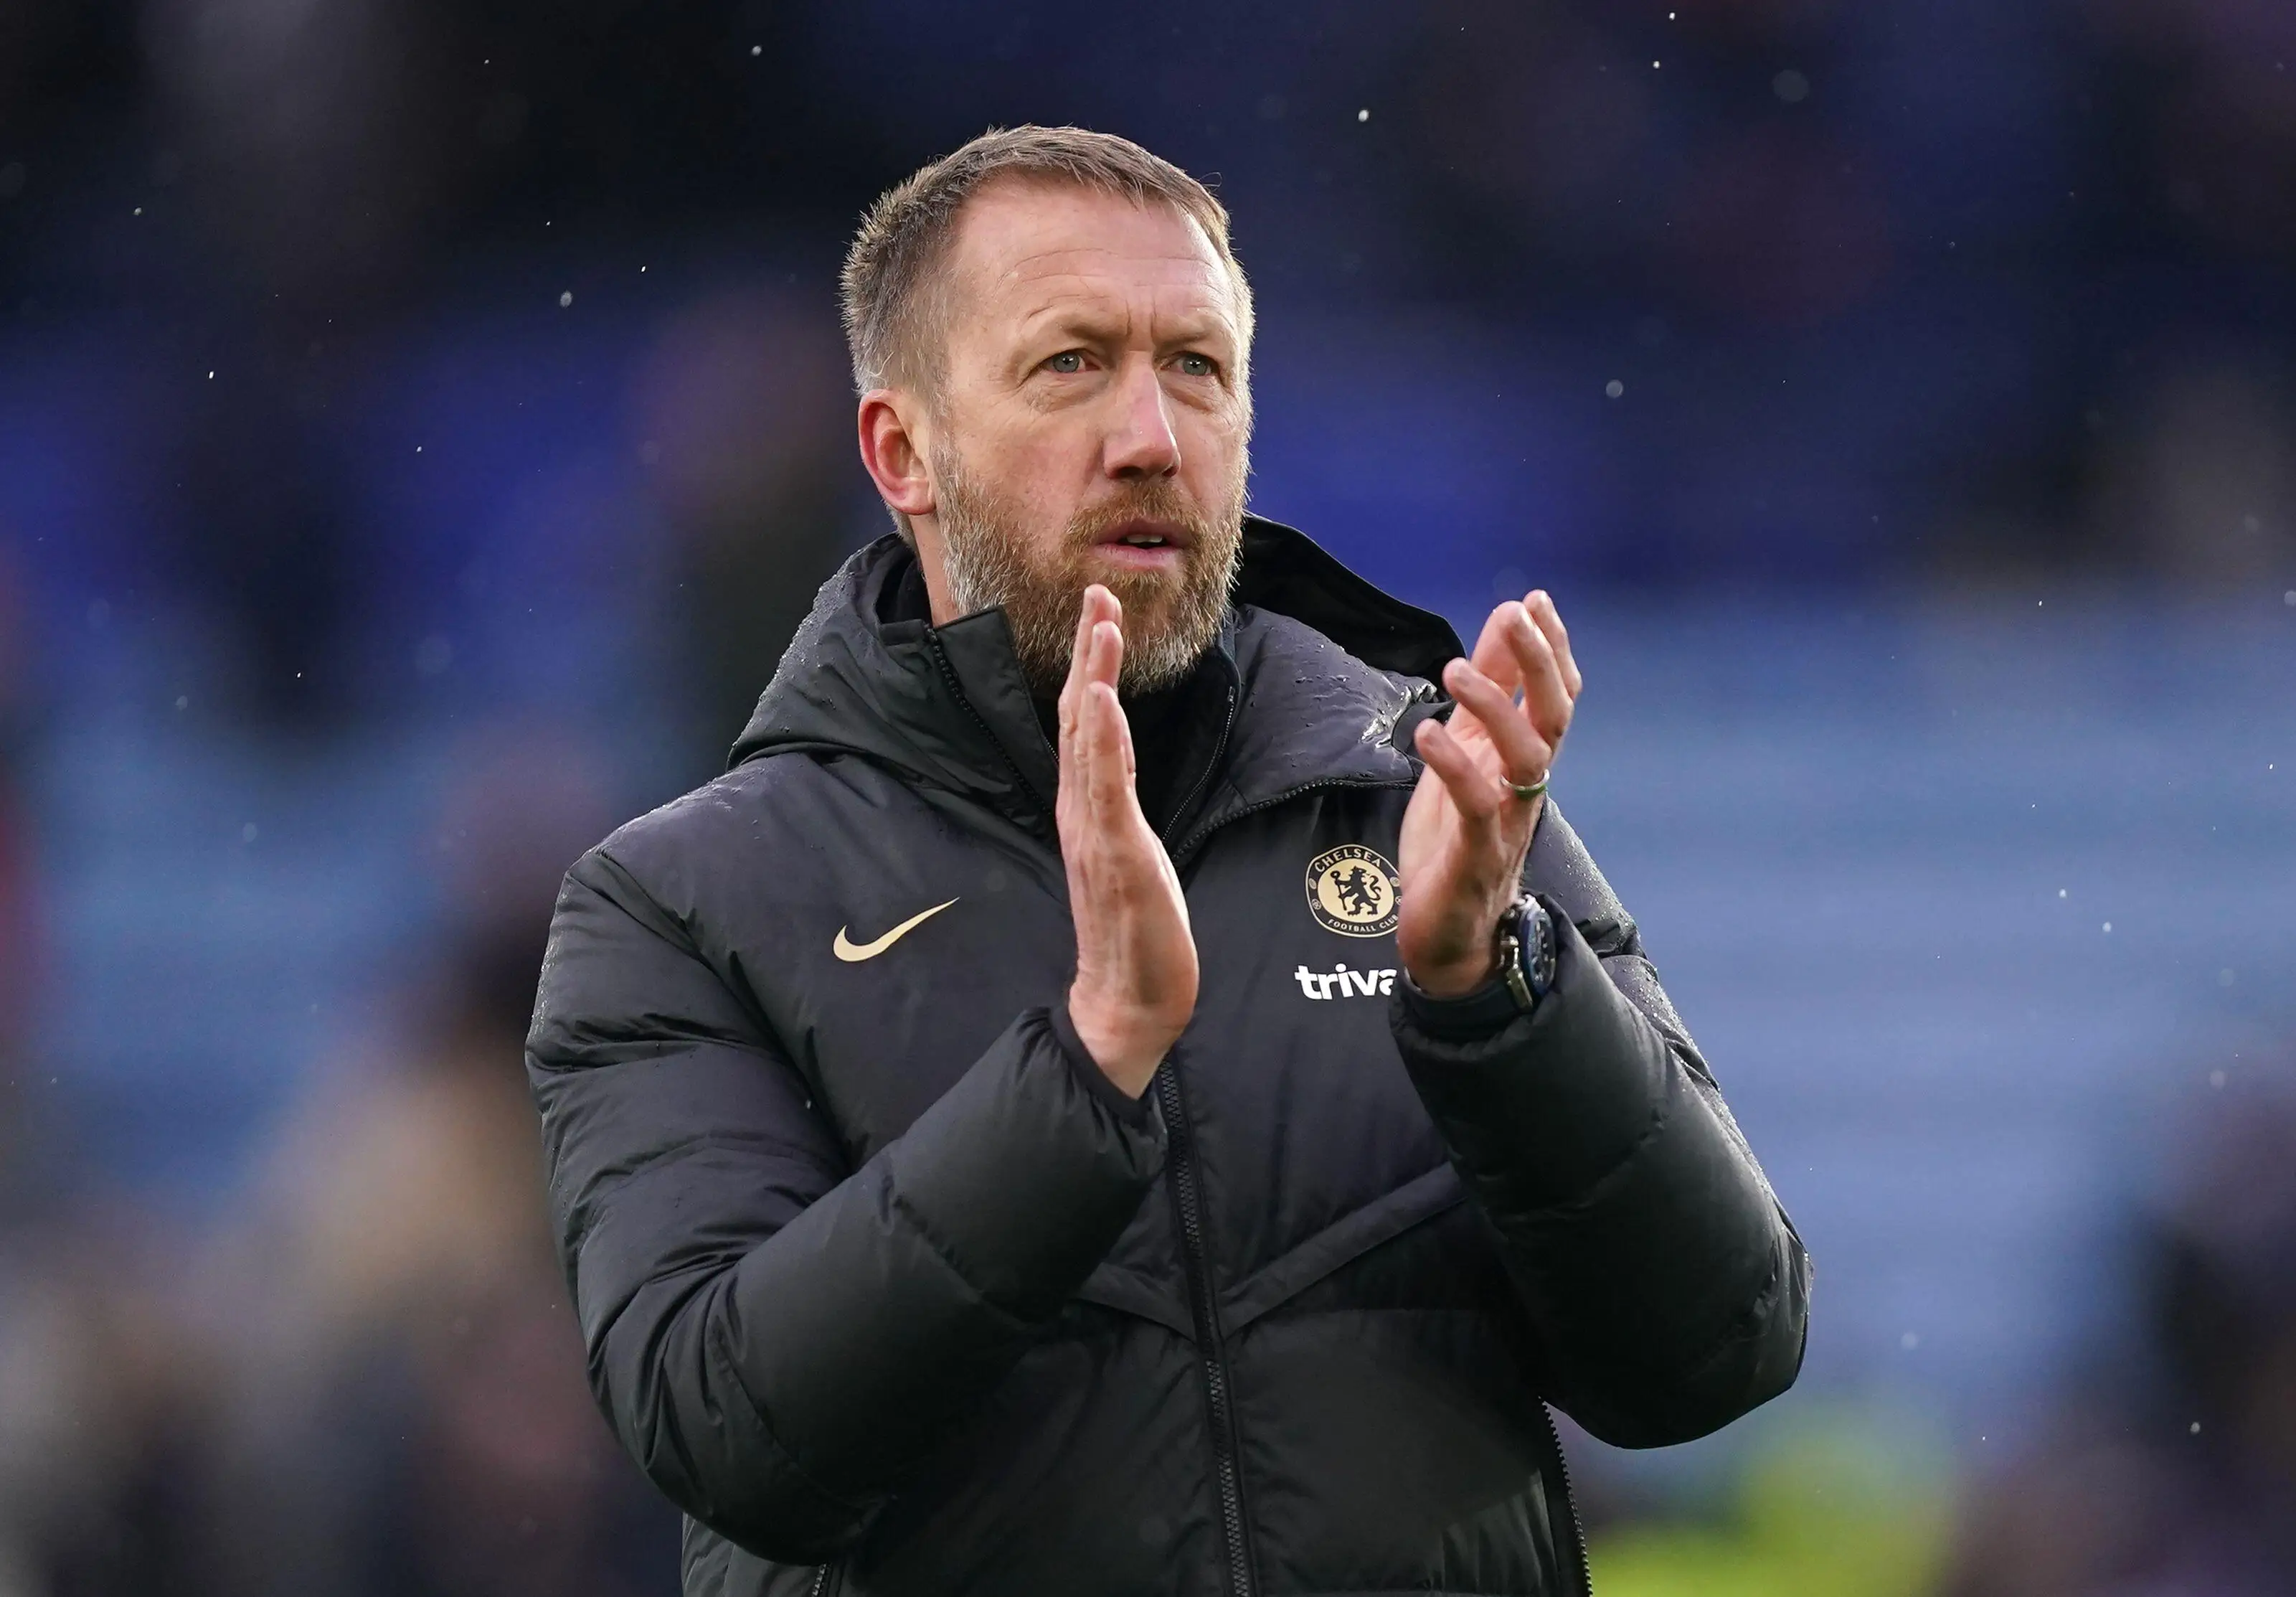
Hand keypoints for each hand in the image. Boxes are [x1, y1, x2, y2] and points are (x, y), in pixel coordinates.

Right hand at [1058, 586, 1199, 1096]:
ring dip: (1093, 678)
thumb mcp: (1134, 852)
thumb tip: (1116, 754)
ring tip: (1100, 624)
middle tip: (1098, 594)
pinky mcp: (1115, 854)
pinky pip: (1103, 786)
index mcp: (1090, 810)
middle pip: (1080, 719)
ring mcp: (1095, 831)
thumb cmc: (1136, 934)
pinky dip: (1097, 739)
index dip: (1091, 669)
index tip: (1101, 616)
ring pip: (1088, 740)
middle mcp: (1083, 812)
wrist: (1129, 1001)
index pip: (1087, 727)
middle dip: (1090, 654)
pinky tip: (1096, 699)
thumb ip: (1119, 800)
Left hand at [1396, 591, 1581, 997]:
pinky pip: (1479, 804)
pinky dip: (1456, 766)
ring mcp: (1507, 819)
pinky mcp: (1478, 854)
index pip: (1553, 695)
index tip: (1534, 599)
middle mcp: (1523, 785)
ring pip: (1528, 756)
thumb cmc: (1455, 842)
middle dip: (1540, 661)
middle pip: (1553, 715)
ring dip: (1496, 707)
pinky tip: (1429, 734)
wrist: (1449, 935)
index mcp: (1518, 759)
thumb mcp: (1463, 755)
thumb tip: (1500, 629)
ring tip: (1456, 669)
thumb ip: (1482, 699)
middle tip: (1516, 614)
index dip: (1550, 647)